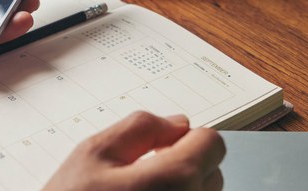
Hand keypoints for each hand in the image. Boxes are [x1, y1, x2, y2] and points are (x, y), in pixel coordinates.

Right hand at [44, 112, 224, 190]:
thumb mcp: (94, 152)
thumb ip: (141, 128)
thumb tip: (177, 124)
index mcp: (175, 179)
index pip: (212, 143)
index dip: (186, 139)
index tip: (162, 147)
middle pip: (212, 173)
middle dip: (184, 165)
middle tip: (142, 174)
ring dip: (180, 190)